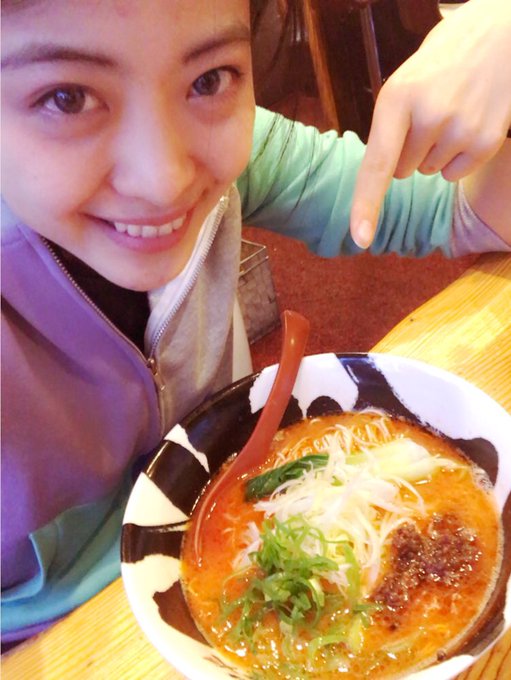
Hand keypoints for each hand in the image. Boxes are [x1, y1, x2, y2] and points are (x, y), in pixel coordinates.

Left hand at [350, 0, 510, 247]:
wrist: (498, 36)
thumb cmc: (440, 64)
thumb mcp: (402, 85)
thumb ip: (387, 130)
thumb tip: (384, 177)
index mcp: (396, 99)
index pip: (377, 165)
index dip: (366, 205)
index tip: (361, 238)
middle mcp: (428, 116)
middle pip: (401, 172)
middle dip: (408, 150)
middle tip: (428, 111)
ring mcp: (461, 129)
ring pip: (428, 172)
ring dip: (435, 150)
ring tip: (451, 110)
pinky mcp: (486, 141)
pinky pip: (454, 174)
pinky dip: (457, 157)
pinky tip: (468, 123)